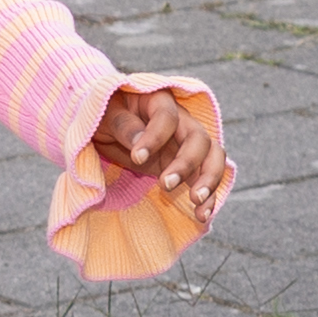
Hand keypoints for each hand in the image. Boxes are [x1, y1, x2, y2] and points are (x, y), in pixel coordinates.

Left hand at [91, 82, 232, 212]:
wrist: (107, 124)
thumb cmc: (105, 112)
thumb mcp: (105, 113)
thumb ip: (123, 125)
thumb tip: (140, 142)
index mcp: (159, 101)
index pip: (167, 117)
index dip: (154, 137)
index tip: (137, 157)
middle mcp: (181, 120)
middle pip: (199, 138)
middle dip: (186, 163)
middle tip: (165, 185)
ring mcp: (186, 144)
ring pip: (212, 157)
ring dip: (209, 180)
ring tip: (196, 203)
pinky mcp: (187, 165)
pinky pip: (205, 178)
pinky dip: (208, 196)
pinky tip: (202, 215)